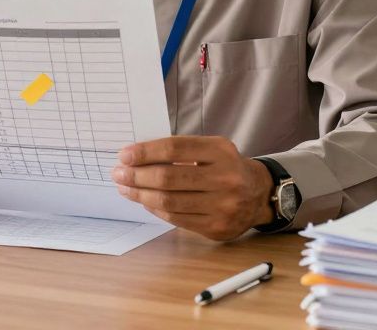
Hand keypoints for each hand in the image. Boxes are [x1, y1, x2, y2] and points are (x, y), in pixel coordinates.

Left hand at [111, 136, 274, 240]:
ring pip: (169, 202)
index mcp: (220, 151)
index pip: (174, 149)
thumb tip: (136, 158)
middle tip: (118, 174)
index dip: (145, 152)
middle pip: (169, 178)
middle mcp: (225, 178)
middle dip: (137, 176)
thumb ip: (179, 151)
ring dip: (140, 195)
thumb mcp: (210, 149)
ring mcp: (223, 206)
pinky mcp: (217, 228)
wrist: (258, 194)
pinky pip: (176, 219)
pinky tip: (145, 201)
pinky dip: (155, 209)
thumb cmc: (225, 167)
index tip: (124, 155)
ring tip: (126, 188)